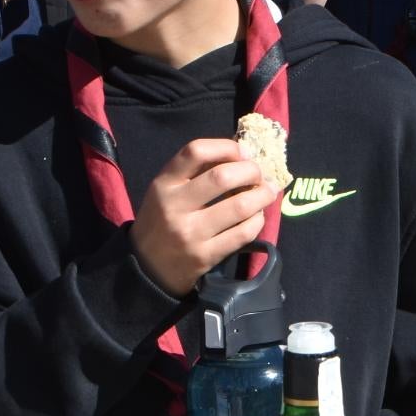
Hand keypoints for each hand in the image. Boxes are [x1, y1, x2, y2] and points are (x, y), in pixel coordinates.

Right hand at [130, 138, 271, 294]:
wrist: (147, 268)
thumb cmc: (161, 221)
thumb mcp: (166, 190)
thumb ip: (194, 171)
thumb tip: (241, 155)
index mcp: (164, 183)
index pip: (196, 151)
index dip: (227, 147)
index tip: (243, 153)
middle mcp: (175, 205)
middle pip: (222, 177)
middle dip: (251, 171)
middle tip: (259, 175)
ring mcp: (191, 233)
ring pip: (240, 206)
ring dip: (263, 195)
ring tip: (268, 192)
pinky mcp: (206, 257)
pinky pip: (243, 233)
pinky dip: (257, 221)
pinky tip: (256, 216)